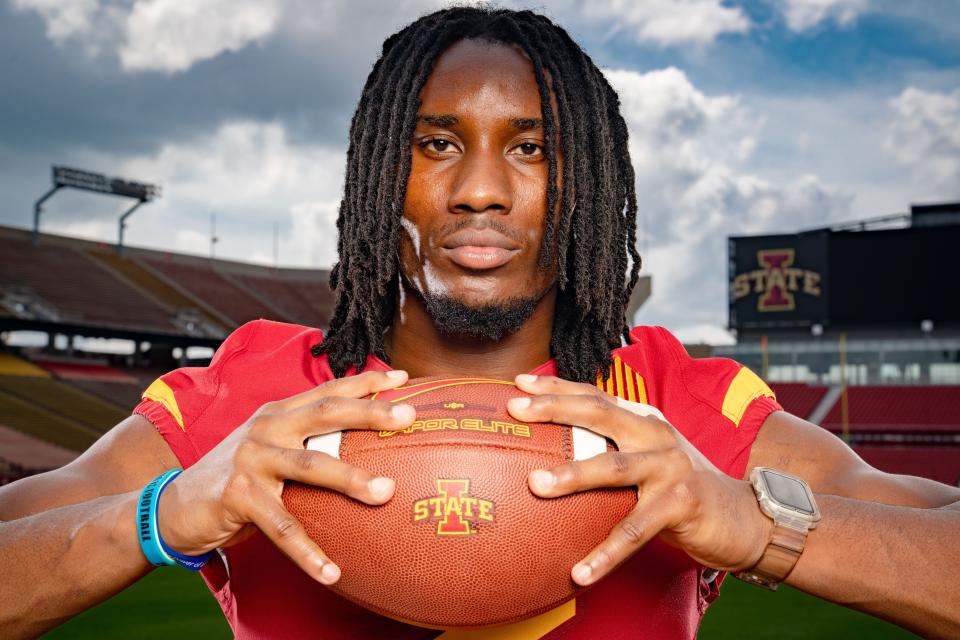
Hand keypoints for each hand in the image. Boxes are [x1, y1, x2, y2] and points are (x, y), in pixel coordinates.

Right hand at [156, 370, 415, 584]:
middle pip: (326, 413)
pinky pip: (283, 528)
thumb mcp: (270, 447)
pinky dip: (309, 553)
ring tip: (387, 493)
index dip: (365, 382)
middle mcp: (267, 428)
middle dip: (370, 412)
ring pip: (311, 466)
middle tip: (408, 416)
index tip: (401, 378)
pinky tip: (333, 572)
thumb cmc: (237, 476)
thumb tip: (362, 443)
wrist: (174, 505)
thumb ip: (306, 440)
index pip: (327, 390)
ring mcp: (251, 460)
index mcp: (278, 413)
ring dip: (351, 480)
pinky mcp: (238, 496)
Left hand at [507, 374, 770, 585]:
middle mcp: (654, 434)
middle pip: (599, 414)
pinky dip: (605, 553)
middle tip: (515, 410)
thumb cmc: (678, 487)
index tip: (518, 382)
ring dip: (572, 475)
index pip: (594, 395)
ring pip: (613, 467)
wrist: (742, 516)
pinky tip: (579, 573)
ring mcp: (669, 466)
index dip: (556, 386)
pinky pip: (635, 531)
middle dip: (554, 408)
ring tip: (534, 484)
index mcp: (642, 419)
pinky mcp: (680, 502)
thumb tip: (547, 454)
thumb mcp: (645, 457)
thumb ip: (608, 448)